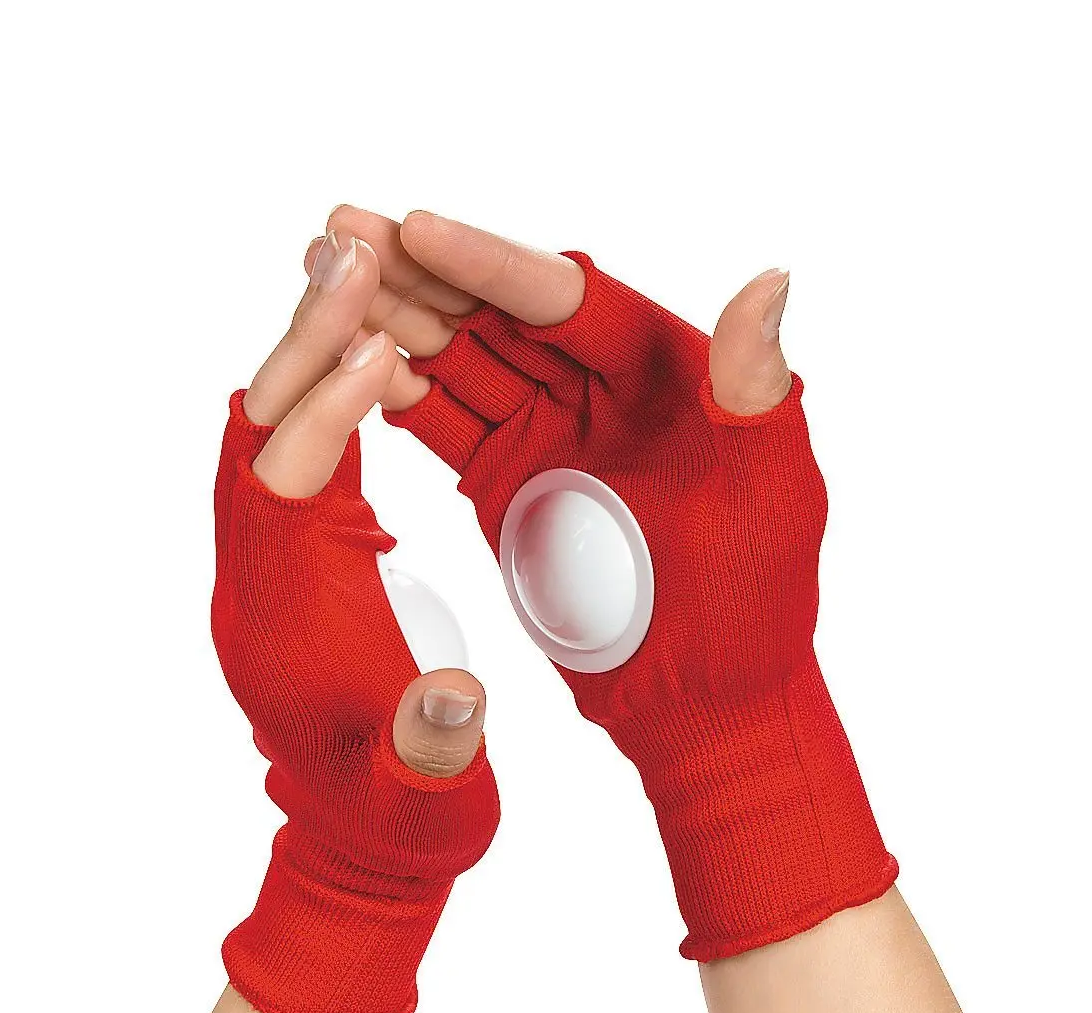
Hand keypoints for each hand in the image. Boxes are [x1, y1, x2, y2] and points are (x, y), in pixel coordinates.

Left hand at [214, 232, 498, 1012]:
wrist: (369, 849)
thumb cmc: (410, 820)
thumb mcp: (436, 793)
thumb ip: (438, 744)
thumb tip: (450, 698)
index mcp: (289, 629)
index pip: (283, 491)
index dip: (323, 409)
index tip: (378, 339)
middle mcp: (259, 587)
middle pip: (252, 437)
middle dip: (298, 343)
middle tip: (347, 248)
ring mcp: (269, 573)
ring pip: (264, 435)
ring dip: (303, 353)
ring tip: (355, 270)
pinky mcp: (296, 567)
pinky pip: (293, 458)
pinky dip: (322, 396)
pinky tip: (369, 353)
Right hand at [313, 209, 893, 959]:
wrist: (701, 704)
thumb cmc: (752, 606)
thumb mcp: (770, 496)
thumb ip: (756, 393)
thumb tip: (770, 280)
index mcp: (667, 374)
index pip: (567, 299)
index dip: (489, 263)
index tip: (416, 229)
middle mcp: (600, 389)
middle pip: (497, 312)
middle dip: (419, 271)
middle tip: (339, 232)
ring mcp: (547, 435)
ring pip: (461, 359)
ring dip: (393, 319)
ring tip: (321, 277)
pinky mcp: (507, 482)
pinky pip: (444, 425)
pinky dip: (396, 397)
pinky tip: (348, 366)